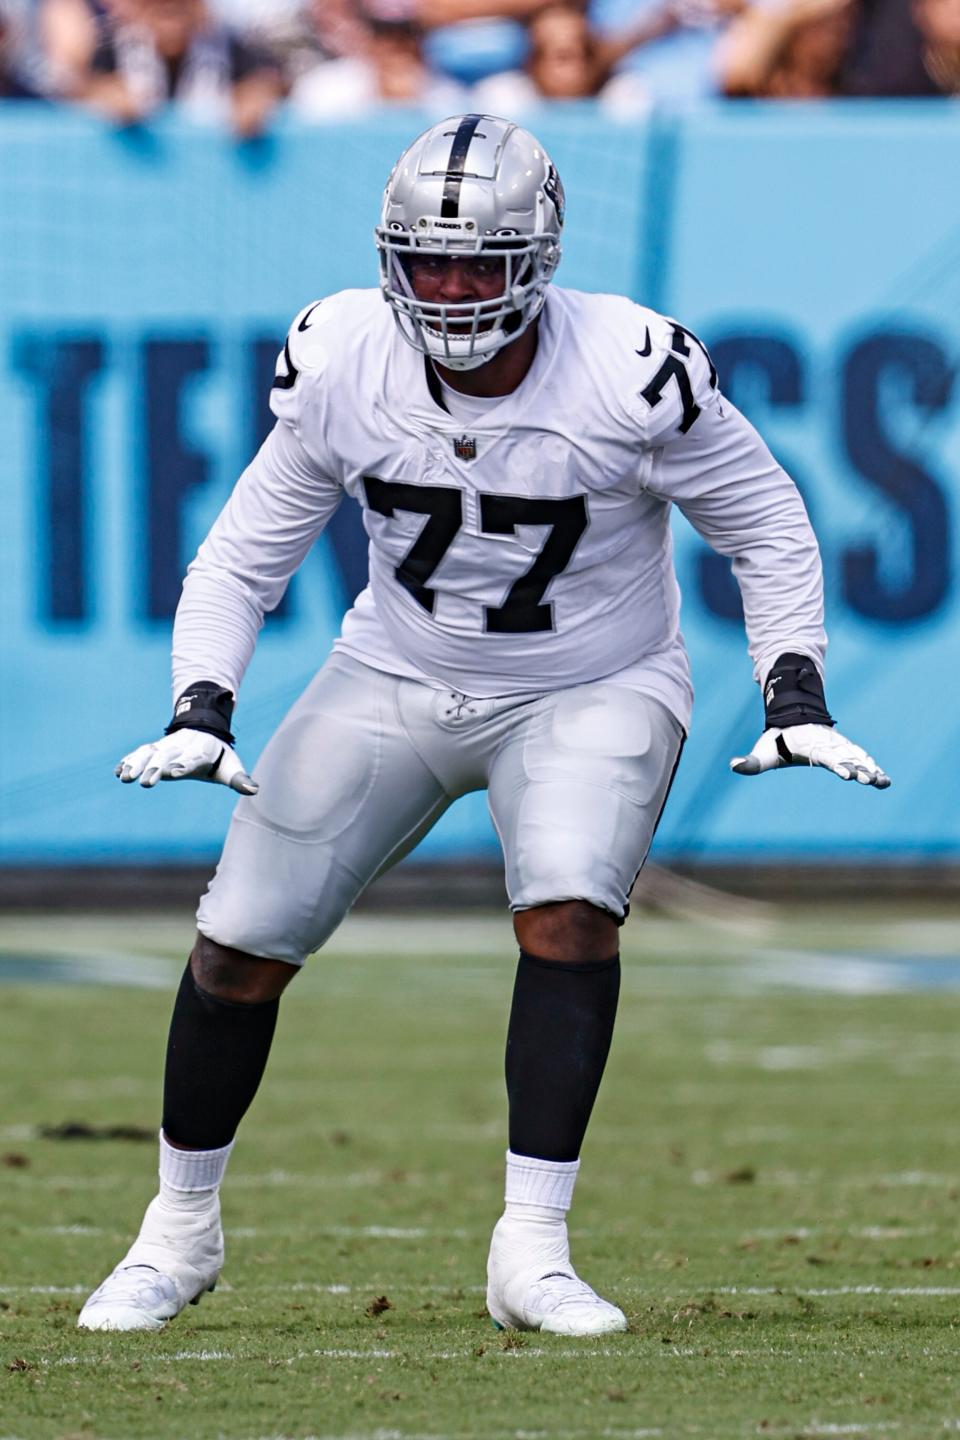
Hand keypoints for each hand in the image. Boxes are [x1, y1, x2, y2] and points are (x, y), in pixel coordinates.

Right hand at [116, 730, 257, 793]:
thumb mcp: (230, 766)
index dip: (182, 765)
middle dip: (154, 768)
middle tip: (143, 781)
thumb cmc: (218, 756)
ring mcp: (166, 746)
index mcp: (201, 752)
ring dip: (136, 763)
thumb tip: (254, 790)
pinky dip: (129, 759)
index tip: (173, 772)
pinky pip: (141, 752)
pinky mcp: (155, 748)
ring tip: (124, 776)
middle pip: (166, 756)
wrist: (203, 728)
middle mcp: (181, 747)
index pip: (191, 759)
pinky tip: (118, 770)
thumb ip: (238, 779)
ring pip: (149, 752)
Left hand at [730, 724, 889, 787]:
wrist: (793, 718)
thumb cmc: (777, 739)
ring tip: (885, 783)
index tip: (847, 774)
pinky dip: (872, 766)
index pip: (828, 759)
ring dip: (872, 770)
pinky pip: (861, 758)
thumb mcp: (764, 751)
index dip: (838, 765)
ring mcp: (840, 748)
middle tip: (872, 781)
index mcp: (814, 749)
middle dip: (861, 771)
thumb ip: (751, 762)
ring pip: (859, 759)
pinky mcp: (844, 749)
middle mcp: (830, 747)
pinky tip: (884, 779)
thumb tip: (732, 765)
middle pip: (848, 760)